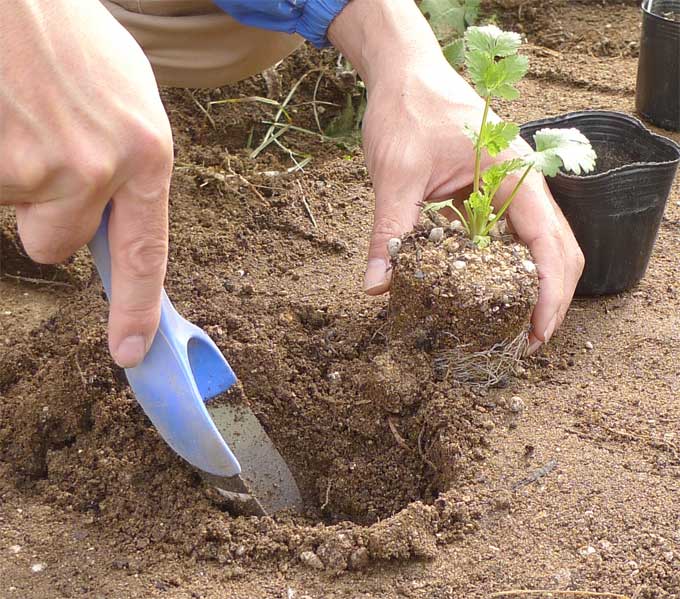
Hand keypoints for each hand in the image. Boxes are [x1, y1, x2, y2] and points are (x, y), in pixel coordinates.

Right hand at [0, 0, 173, 366]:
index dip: (135, 309)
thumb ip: (131, 167)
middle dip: (43, 215)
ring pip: (12, 215)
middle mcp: (96, 169)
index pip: (144, 255)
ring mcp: (37, 166)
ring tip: (19, 115)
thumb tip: (115, 224)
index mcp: (145, 154)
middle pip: (54, 246)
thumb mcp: (127, 98)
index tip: (130, 352)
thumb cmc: (70, 35)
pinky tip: (2, 115)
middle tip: (40, 152)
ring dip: (12, 179)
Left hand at [329, 0, 583, 352]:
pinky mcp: (492, 190)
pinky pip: (512, 234)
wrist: (404, 73)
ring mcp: (511, 186)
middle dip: (550, 298)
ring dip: (533, 285)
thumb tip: (377, 288)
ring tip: (512, 325)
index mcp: (515, 175)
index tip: (536, 332)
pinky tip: (488, 290)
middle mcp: (523, 182)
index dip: (549, 293)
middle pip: (559, 249)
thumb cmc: (408, 111)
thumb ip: (391, 233)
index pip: (549, 244)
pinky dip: (508, 266)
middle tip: (525, 342)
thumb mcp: (397, 175)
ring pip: (540, 244)